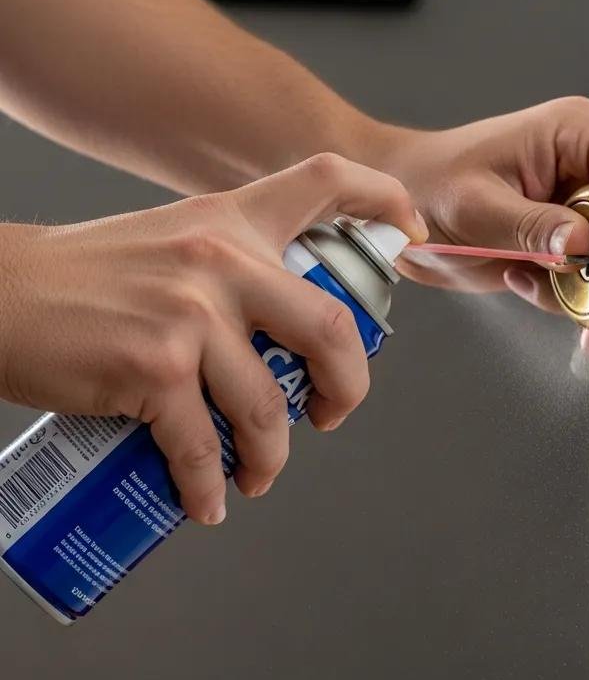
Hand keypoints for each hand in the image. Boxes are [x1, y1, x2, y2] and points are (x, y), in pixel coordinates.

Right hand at [0, 154, 424, 524]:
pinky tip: (208, 499)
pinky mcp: (153, 370)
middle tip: (331, 414)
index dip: (383, 199)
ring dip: (271, 456)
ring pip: (269, 406)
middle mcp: (220, 260)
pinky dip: (211, 485)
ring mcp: (190, 316)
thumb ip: (233, 270)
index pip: (323, 180)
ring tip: (258, 472)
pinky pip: (205, 447)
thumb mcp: (172, 244)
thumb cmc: (85, 278)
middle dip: (348, 386)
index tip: (411, 230)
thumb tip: (285, 338)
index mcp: (230, 221)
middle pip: (330, 328)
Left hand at [377, 98, 588, 350]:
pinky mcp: (564, 242)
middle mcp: (586, 169)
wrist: (399, 207)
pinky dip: (581, 304)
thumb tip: (582, 244)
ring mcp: (578, 207)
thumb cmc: (429, 182)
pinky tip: (556, 310)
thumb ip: (531, 225)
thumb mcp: (478, 204)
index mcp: (575, 136)